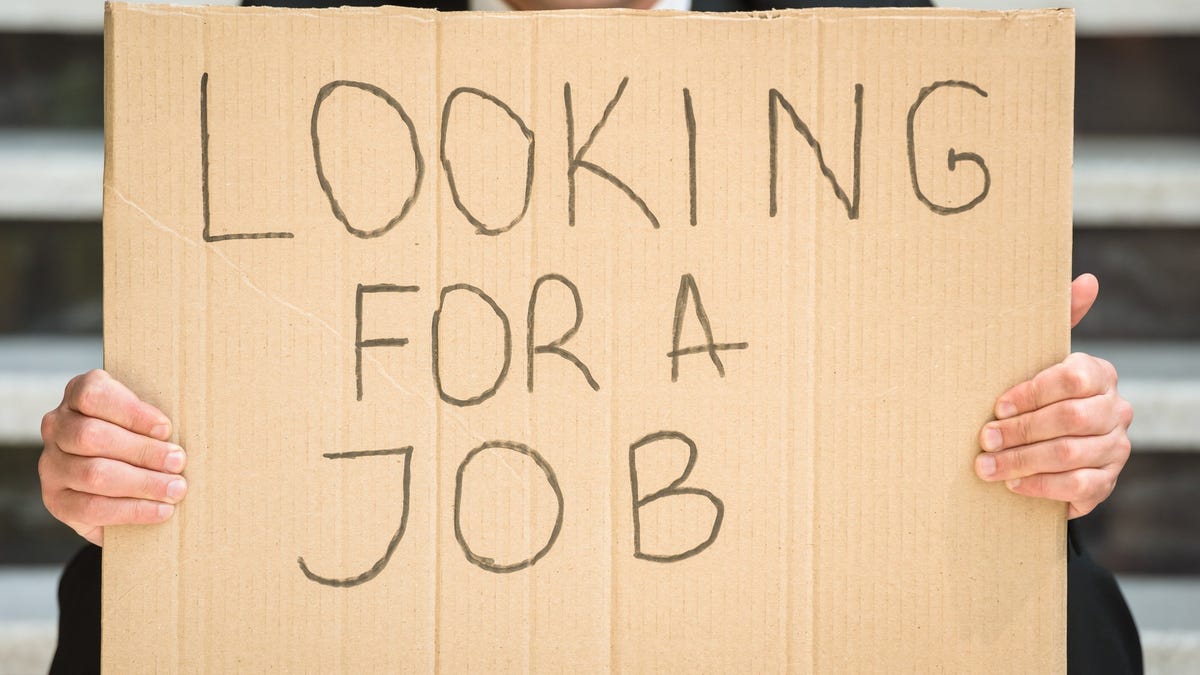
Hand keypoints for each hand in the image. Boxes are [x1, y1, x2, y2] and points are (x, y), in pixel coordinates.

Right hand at [38, 370, 186, 545]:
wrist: (119, 482)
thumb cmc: (142, 438)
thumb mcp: (145, 419)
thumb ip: (155, 420)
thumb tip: (191, 429)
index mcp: (78, 395)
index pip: (93, 395)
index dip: (131, 412)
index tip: (166, 428)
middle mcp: (57, 426)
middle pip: (92, 436)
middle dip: (143, 451)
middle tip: (179, 462)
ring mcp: (52, 464)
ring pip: (93, 473)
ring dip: (142, 483)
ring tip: (176, 489)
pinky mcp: (56, 500)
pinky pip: (91, 507)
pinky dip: (131, 510)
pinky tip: (160, 510)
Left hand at [974, 274, 1132, 517]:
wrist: (1043, 445)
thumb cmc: (1034, 393)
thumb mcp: (1036, 357)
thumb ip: (1059, 318)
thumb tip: (1088, 280)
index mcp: (1099, 373)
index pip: (1072, 378)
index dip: (1032, 393)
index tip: (997, 405)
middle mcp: (1115, 409)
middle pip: (1069, 419)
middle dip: (1020, 430)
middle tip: (983, 440)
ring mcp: (1115, 447)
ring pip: (1069, 455)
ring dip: (1022, 462)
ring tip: (985, 466)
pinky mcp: (1106, 482)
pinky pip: (1077, 487)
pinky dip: (1040, 487)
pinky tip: (1012, 485)